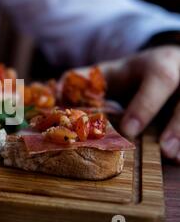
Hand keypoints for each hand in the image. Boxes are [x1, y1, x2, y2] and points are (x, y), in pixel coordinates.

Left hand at [98, 46, 179, 163]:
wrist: (169, 62)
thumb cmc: (135, 74)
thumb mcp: (113, 72)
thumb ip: (87, 80)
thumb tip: (53, 89)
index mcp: (158, 64)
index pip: (158, 80)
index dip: (145, 105)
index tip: (129, 130)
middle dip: (177, 124)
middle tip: (165, 151)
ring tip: (176, 159)